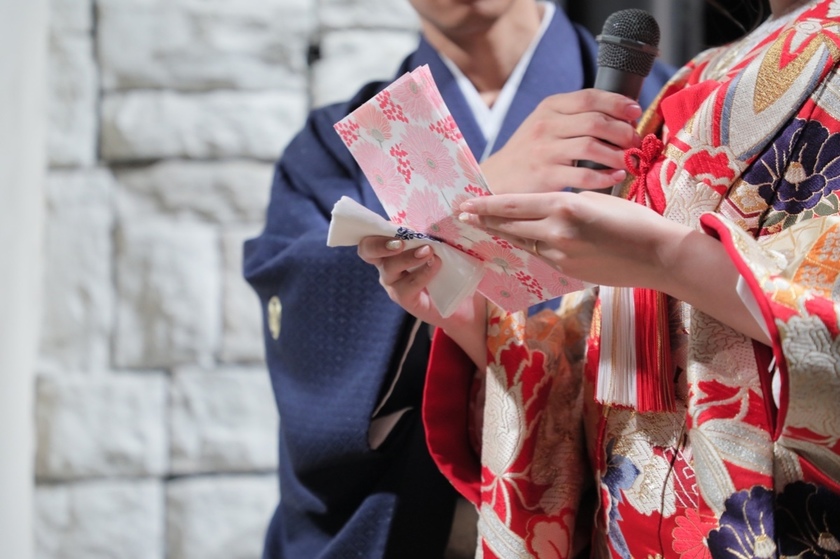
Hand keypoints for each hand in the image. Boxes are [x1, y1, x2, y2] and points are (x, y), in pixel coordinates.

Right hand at [357, 236, 487, 365]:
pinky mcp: (404, 299)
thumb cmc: (450, 269)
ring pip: (389, 267)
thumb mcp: (440, 247)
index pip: (372, 234)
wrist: (465, 303)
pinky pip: (407, 285)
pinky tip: (434, 266)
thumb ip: (430, 234)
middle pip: (367, 250)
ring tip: (428, 251)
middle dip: (379, 243)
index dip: (379, 228)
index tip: (400, 224)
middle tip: (400, 241)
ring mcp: (393, 283)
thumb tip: (433, 216)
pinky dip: (421, 273)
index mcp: (391, 248)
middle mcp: (387, 265)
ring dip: (408, 256)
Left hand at [458, 191, 683, 288]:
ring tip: (481, 229)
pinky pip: (539, 256)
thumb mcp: (595, 200)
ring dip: (501, 235)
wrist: (658, 256)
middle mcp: (556, 232)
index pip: (514, 205)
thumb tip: (543, 210)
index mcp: (563, 207)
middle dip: (484, 220)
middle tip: (462, 216)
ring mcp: (560, 255)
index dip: (486, 205)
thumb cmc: (633, 220)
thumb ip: (564, 204)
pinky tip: (515, 244)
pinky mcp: (567, 271)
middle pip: (510, 225)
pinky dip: (525, 247)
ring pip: (522, 242)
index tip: (465, 203)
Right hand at [481, 89, 641, 194]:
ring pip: (591, 146)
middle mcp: (546, 125)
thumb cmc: (528, 152)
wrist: (495, 179)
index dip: (617, 103)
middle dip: (623, 131)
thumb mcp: (544, 124)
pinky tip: (615, 177)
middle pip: (595, 122)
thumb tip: (619, 116)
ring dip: (617, 154)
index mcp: (549, 107)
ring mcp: (544, 150)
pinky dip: (605, 176)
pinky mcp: (545, 175)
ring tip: (629, 160)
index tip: (635, 112)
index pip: (589, 97)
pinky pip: (583, 174)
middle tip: (635, 141)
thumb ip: (573, 116)